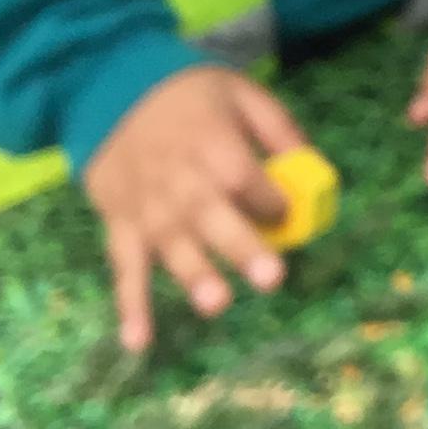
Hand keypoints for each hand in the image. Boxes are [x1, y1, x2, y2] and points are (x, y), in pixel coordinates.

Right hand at [84, 66, 308, 352]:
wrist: (112, 87)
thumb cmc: (189, 93)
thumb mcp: (242, 92)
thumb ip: (280, 129)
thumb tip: (315, 167)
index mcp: (212, 143)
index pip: (246, 179)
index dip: (271, 200)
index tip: (285, 214)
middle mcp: (178, 180)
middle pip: (211, 215)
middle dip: (241, 246)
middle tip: (271, 278)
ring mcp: (145, 206)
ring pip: (170, 245)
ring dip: (192, 275)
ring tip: (217, 304)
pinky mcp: (119, 224)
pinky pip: (124, 267)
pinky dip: (129, 305)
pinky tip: (139, 341)